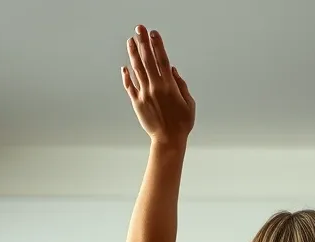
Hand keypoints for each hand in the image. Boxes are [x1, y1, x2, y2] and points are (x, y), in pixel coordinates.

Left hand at [122, 26, 194, 146]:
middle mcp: (156, 87)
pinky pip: (130, 86)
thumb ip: (181, 85)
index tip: (153, 33)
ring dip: (133, 53)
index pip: (162, 60)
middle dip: (143, 42)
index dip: (157, 45)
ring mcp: (145, 94)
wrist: (168, 140)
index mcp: (170, 86)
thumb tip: (172, 70)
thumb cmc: (182, 124)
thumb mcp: (189, 104)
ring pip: (137, 69)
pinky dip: (126, 76)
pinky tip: (124, 67)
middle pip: (148, 60)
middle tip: (139, 28)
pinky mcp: (137, 103)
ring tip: (130, 40)